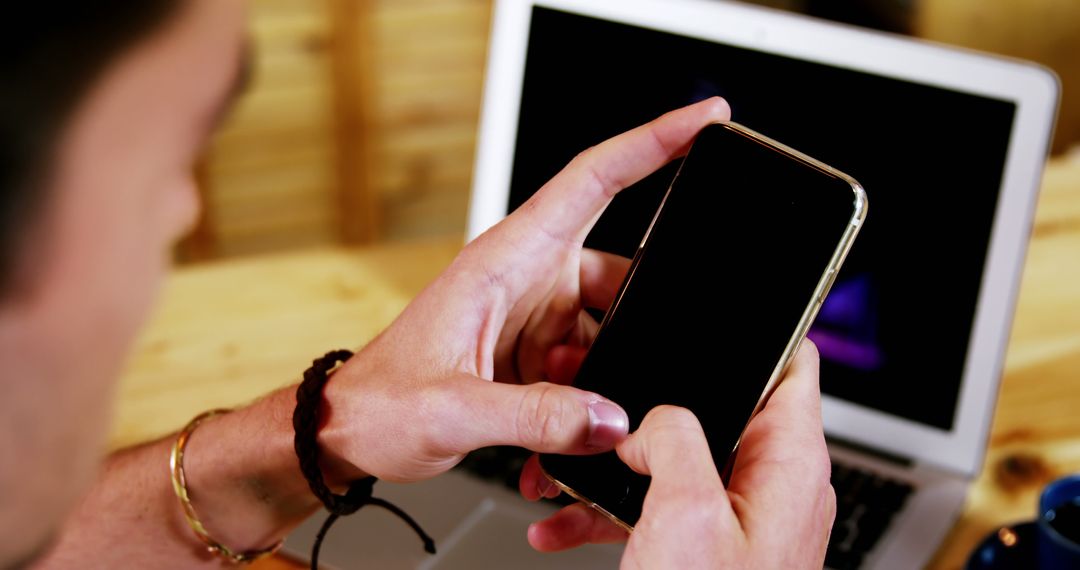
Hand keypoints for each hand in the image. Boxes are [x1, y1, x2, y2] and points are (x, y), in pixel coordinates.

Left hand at [317, 98, 731, 483]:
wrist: (350, 431)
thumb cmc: (380, 401)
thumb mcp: (453, 409)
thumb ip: (536, 416)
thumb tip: (609, 418)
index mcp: (505, 260)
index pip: (590, 181)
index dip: (652, 142)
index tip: (704, 122)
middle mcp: (526, 278)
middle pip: (621, 271)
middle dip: (644, 315)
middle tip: (652, 358)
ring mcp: (535, 315)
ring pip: (610, 326)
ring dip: (607, 374)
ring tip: (580, 421)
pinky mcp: (536, 351)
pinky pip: (588, 366)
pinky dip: (587, 403)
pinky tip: (563, 435)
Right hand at [522, 344, 836, 568]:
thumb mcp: (687, 512)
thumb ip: (674, 439)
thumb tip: (653, 418)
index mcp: (788, 463)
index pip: (792, 365)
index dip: (756, 330)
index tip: (712, 307)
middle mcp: (770, 485)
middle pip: (715, 407)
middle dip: (653, 404)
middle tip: (607, 394)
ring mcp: (740, 517)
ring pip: (675, 459)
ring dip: (618, 464)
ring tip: (566, 469)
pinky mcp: (709, 547)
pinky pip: (659, 506)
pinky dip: (614, 508)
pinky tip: (565, 520)